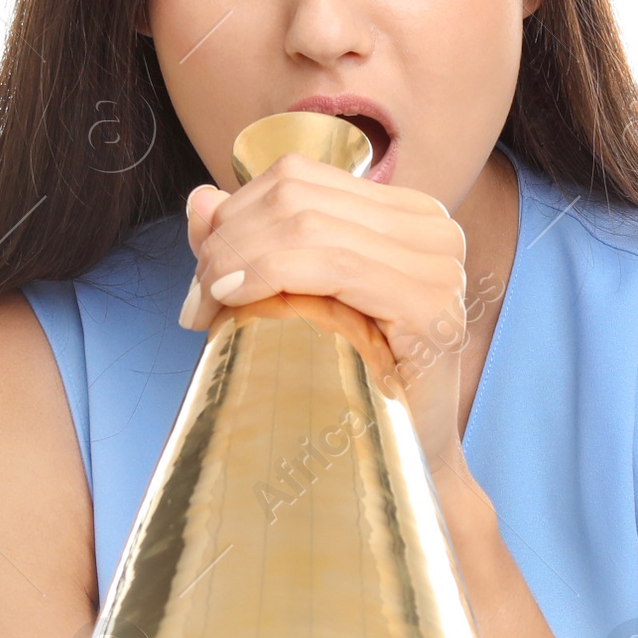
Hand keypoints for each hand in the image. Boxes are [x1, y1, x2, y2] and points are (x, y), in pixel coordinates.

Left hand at [178, 153, 469, 469]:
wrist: (408, 459)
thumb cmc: (353, 386)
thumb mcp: (294, 301)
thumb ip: (250, 245)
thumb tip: (200, 198)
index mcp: (405, 213)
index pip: (298, 178)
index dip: (234, 216)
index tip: (203, 278)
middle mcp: (433, 227)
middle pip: (296, 197)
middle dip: (228, 242)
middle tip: (198, 300)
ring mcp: (439, 264)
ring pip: (306, 224)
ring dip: (237, 261)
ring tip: (209, 309)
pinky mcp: (431, 306)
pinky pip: (333, 264)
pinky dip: (270, 273)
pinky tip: (235, 301)